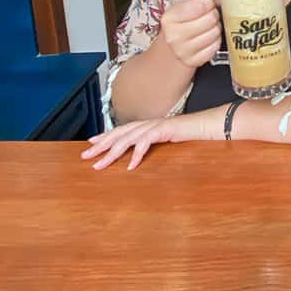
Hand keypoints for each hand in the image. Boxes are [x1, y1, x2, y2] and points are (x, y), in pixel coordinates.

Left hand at [80, 116, 194, 170]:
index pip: (119, 130)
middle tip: (86, 156)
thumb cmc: (184, 136)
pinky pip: (145, 143)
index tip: (90, 143)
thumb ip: (149, 145)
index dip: (104, 136)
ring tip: (100, 164)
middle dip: (101, 145)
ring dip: (112, 153)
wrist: (204, 126)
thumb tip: (135, 157)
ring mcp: (153, 126)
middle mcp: (145, 124)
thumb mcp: (163, 142)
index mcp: (143, 126)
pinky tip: (130, 166)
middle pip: (117, 134)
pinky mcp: (162, 130)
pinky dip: (136, 155)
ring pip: (126, 139)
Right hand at [160, 0, 221, 68]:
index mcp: (169, 19)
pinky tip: (209, 39)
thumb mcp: (181, 9)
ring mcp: (183, 51)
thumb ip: (197, 2)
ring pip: (215, 33)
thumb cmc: (179, 26)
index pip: (200, 6)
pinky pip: (215, 47)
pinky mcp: (193, 61)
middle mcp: (174, 36)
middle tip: (210, 16)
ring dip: (216, 28)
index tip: (208, 5)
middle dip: (214, 15)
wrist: (171, 49)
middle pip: (210, 19)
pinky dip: (215, 41)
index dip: (209, 4)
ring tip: (209, 28)